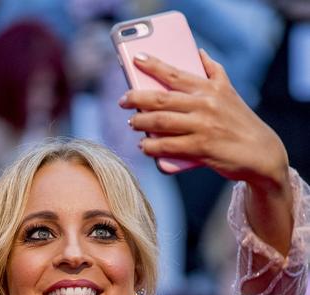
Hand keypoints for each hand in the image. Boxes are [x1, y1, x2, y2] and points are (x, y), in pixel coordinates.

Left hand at [119, 50, 288, 192]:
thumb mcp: (230, 93)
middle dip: (136, 98)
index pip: (175, 73)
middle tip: (123, 101)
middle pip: (161, 98)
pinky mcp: (200, 148)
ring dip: (140, 122)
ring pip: (160, 121)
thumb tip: (199, 53)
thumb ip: (214, 73)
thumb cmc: (240, 122)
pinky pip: (167, 146)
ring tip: (131, 123)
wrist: (260, 153)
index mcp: (210, 88)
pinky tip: (143, 145)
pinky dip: (151, 146)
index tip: (137, 59)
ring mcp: (202, 126)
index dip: (153, 65)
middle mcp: (205, 104)